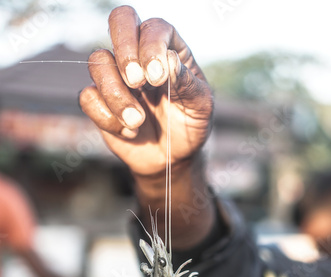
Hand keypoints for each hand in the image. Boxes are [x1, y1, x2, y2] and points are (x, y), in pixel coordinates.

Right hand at [80, 5, 212, 174]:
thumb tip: (168, 61)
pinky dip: (108, 118)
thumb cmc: (189, 125)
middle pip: (119, 22)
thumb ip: (187, 82)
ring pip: (98, 64)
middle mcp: (138, 55)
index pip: (153, 27)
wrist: (172, 157)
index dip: (151, 46)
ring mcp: (116, 77)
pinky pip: (88, 98)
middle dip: (125, 53)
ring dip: (116, 96)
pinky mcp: (100, 102)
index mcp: (167, 48)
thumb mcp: (200, 105)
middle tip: (137, 83)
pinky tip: (129, 132)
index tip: (157, 78)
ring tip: (137, 122)